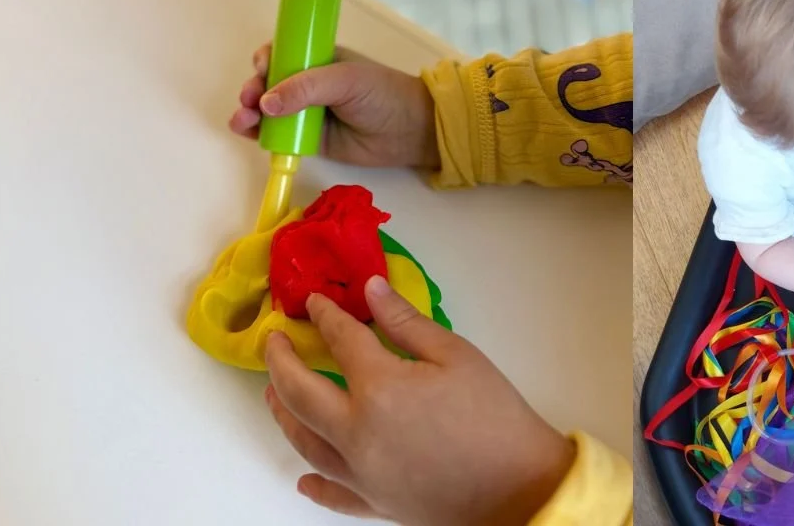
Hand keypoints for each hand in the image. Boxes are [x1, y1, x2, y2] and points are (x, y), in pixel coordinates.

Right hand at [230, 43, 440, 172]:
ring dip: (248, 111)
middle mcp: (307, 84)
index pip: (283, 53)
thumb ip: (306, 88)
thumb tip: (266, 103)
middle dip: (252, 88)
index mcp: (318, 60)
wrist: (409, 131)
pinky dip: (256, 133)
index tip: (263, 69)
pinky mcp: (306, 139)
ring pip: (265, 109)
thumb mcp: (346, 80)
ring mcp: (305, 112)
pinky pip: (274, 135)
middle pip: (267, 83)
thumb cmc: (382, 94)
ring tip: (244, 119)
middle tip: (251, 99)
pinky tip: (246, 131)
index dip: (267, 60)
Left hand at [264, 280, 574, 525]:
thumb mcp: (458, 355)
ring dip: (283, 415)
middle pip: (300, 393)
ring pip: (304, 441)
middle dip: (281, 362)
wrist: (520, 487)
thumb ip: (406, 323)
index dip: (324, 316)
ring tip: (273, 396)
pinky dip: (313, 483)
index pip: (340, 341)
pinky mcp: (372, 501)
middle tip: (273, 343)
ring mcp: (359, 472)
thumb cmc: (496, 416)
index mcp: (379, 388)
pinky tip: (304, 478)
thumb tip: (370, 292)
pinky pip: (330, 492)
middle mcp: (355, 432)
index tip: (313, 302)